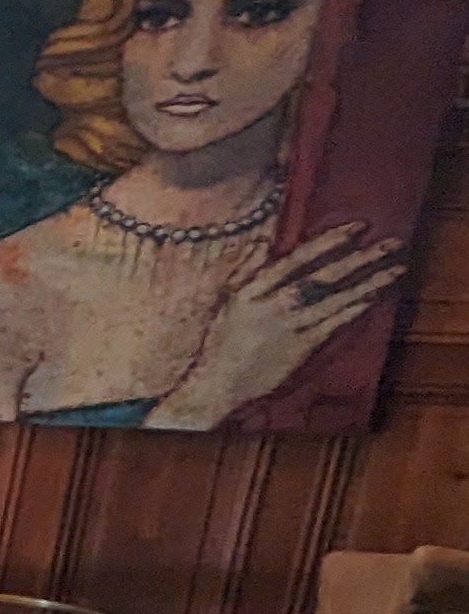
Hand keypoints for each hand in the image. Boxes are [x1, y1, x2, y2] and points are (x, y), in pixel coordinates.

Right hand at [153, 221, 406, 427]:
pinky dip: (354, 309)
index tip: (357, 227)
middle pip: (322, 276)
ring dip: (368, 282)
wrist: (217, 386)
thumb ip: (248, 273)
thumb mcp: (228, 304)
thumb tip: (262, 244)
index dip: (329, 242)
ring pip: (334, 299)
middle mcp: (271, 306)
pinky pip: (333, 324)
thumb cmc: (221, 346)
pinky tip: (373, 296)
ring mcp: (288, 327)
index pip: (296, 260)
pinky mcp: (300, 347)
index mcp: (251, 291)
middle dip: (359, 258)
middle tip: (390, 243)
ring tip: (396, 268)